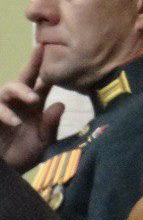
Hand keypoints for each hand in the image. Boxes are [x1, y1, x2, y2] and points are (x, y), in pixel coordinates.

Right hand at [0, 44, 62, 170]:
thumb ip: (51, 125)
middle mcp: (18, 102)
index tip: (52, 49)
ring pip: (8, 88)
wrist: (7, 171)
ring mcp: (3, 108)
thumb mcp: (44, 142)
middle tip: (40, 52)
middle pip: (23, 78)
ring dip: (20, 91)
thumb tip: (60, 104)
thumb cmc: (26, 154)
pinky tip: (14, 121)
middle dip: (31, 64)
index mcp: (35, 104)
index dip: (47, 68)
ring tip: (33, 99)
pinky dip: (4, 113)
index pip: (43, 82)